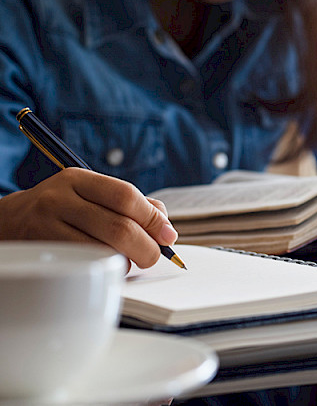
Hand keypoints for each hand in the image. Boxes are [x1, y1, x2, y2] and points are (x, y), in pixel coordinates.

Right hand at [0, 168, 177, 268]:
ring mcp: (46, 226)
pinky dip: (106, 269)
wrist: (7, 223)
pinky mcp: (40, 253)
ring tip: (127, 258)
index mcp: (77, 179)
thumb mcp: (90, 195)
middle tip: (156, 256)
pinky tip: (106, 264)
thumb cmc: (62, 211)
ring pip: (104, 251)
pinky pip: (86, 266)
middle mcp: (59, 199)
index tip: (168, 235)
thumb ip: (131, 205)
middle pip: (119, 227)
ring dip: (127, 260)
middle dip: (147, 247)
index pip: (126, 196)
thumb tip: (166, 228)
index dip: (153, 218)